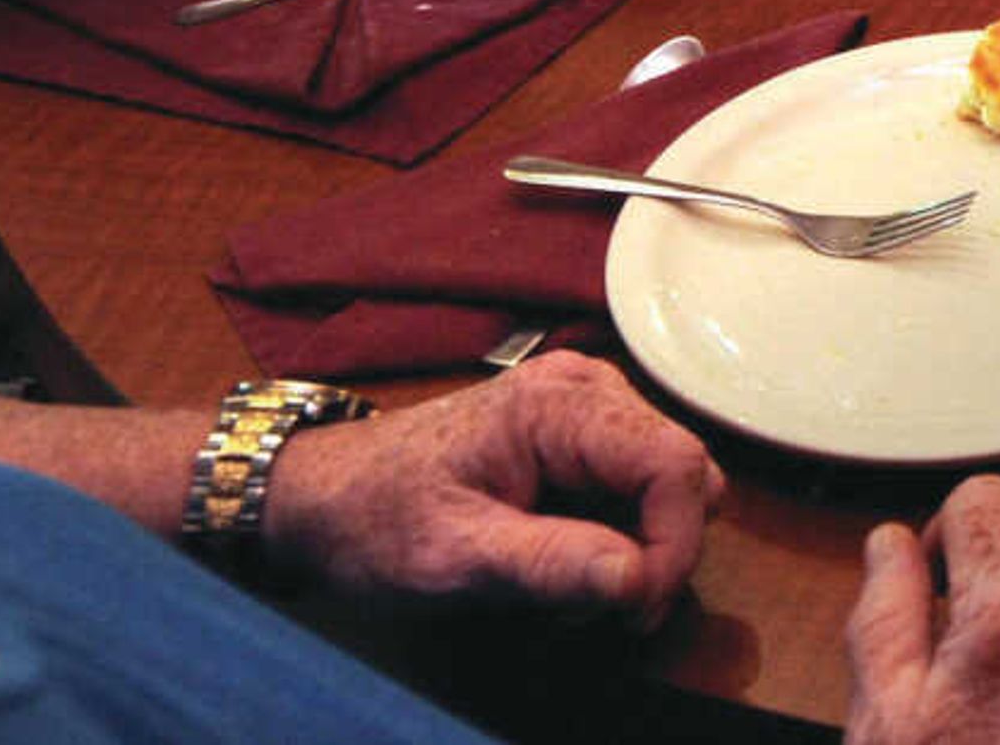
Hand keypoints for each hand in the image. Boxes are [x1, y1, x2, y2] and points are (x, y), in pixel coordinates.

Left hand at [262, 352, 720, 632]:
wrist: (316, 497)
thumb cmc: (372, 520)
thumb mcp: (452, 557)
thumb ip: (548, 566)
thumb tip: (638, 581)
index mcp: (559, 404)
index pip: (676, 464)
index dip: (673, 545)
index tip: (630, 611)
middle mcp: (586, 387)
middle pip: (683, 470)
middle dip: (657, 551)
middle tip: (593, 611)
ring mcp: (586, 405)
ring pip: (666, 482)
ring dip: (637, 548)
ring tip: (566, 588)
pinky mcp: (579, 432)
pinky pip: (635, 485)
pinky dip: (615, 535)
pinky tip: (561, 558)